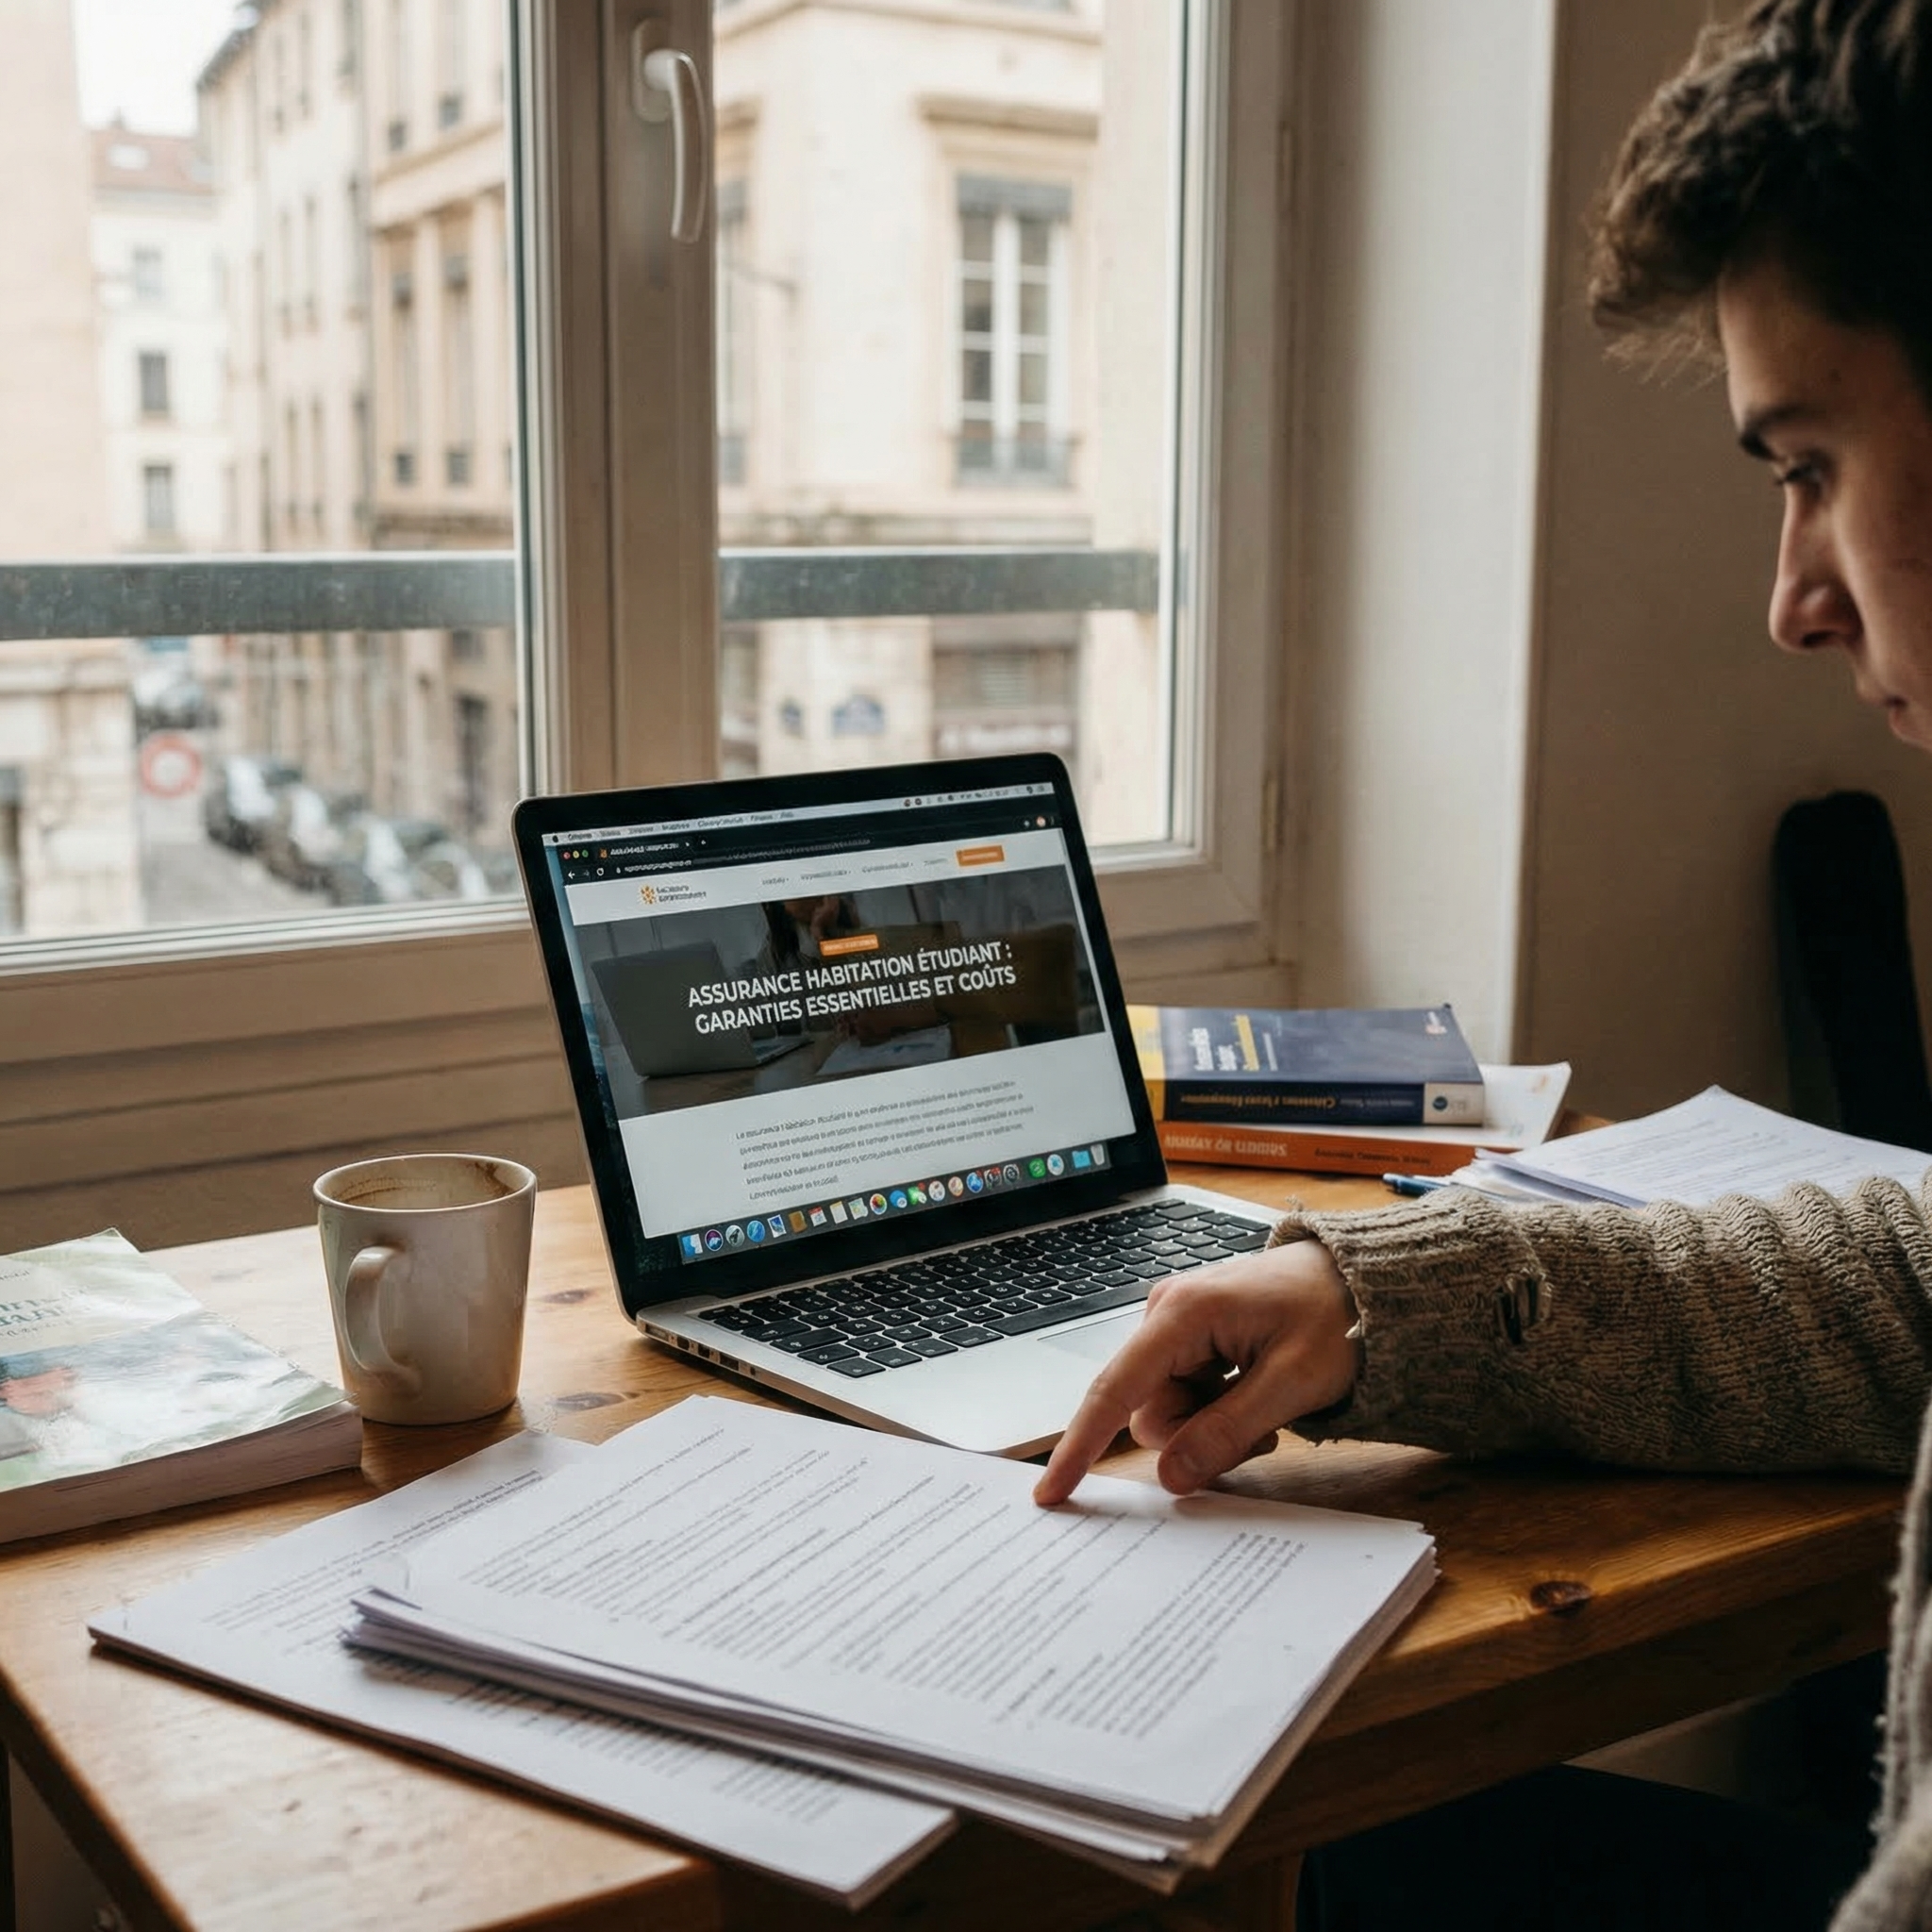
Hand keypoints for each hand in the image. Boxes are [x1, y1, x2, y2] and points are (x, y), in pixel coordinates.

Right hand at [1032, 1239, 1357, 1504]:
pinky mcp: (1193, 1338)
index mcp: (1183, 1313)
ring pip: (1170, 1411)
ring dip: (1214, 1427)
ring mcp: (1179, 1327)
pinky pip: (1187, 1397)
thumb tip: (1171, 1476)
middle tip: (1261, 1434)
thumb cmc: (1334, 1316)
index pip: (1116, 1390)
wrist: (1363, 1280)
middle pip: (1149, 1411)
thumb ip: (1227, 1432)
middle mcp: (1167, 1314)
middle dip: (1197, 1437)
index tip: (1052, 1492)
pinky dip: (1219, 1412)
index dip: (1081, 1446)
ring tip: (1267, 1409)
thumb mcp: (1292, 1383)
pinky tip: (1257, 1395)